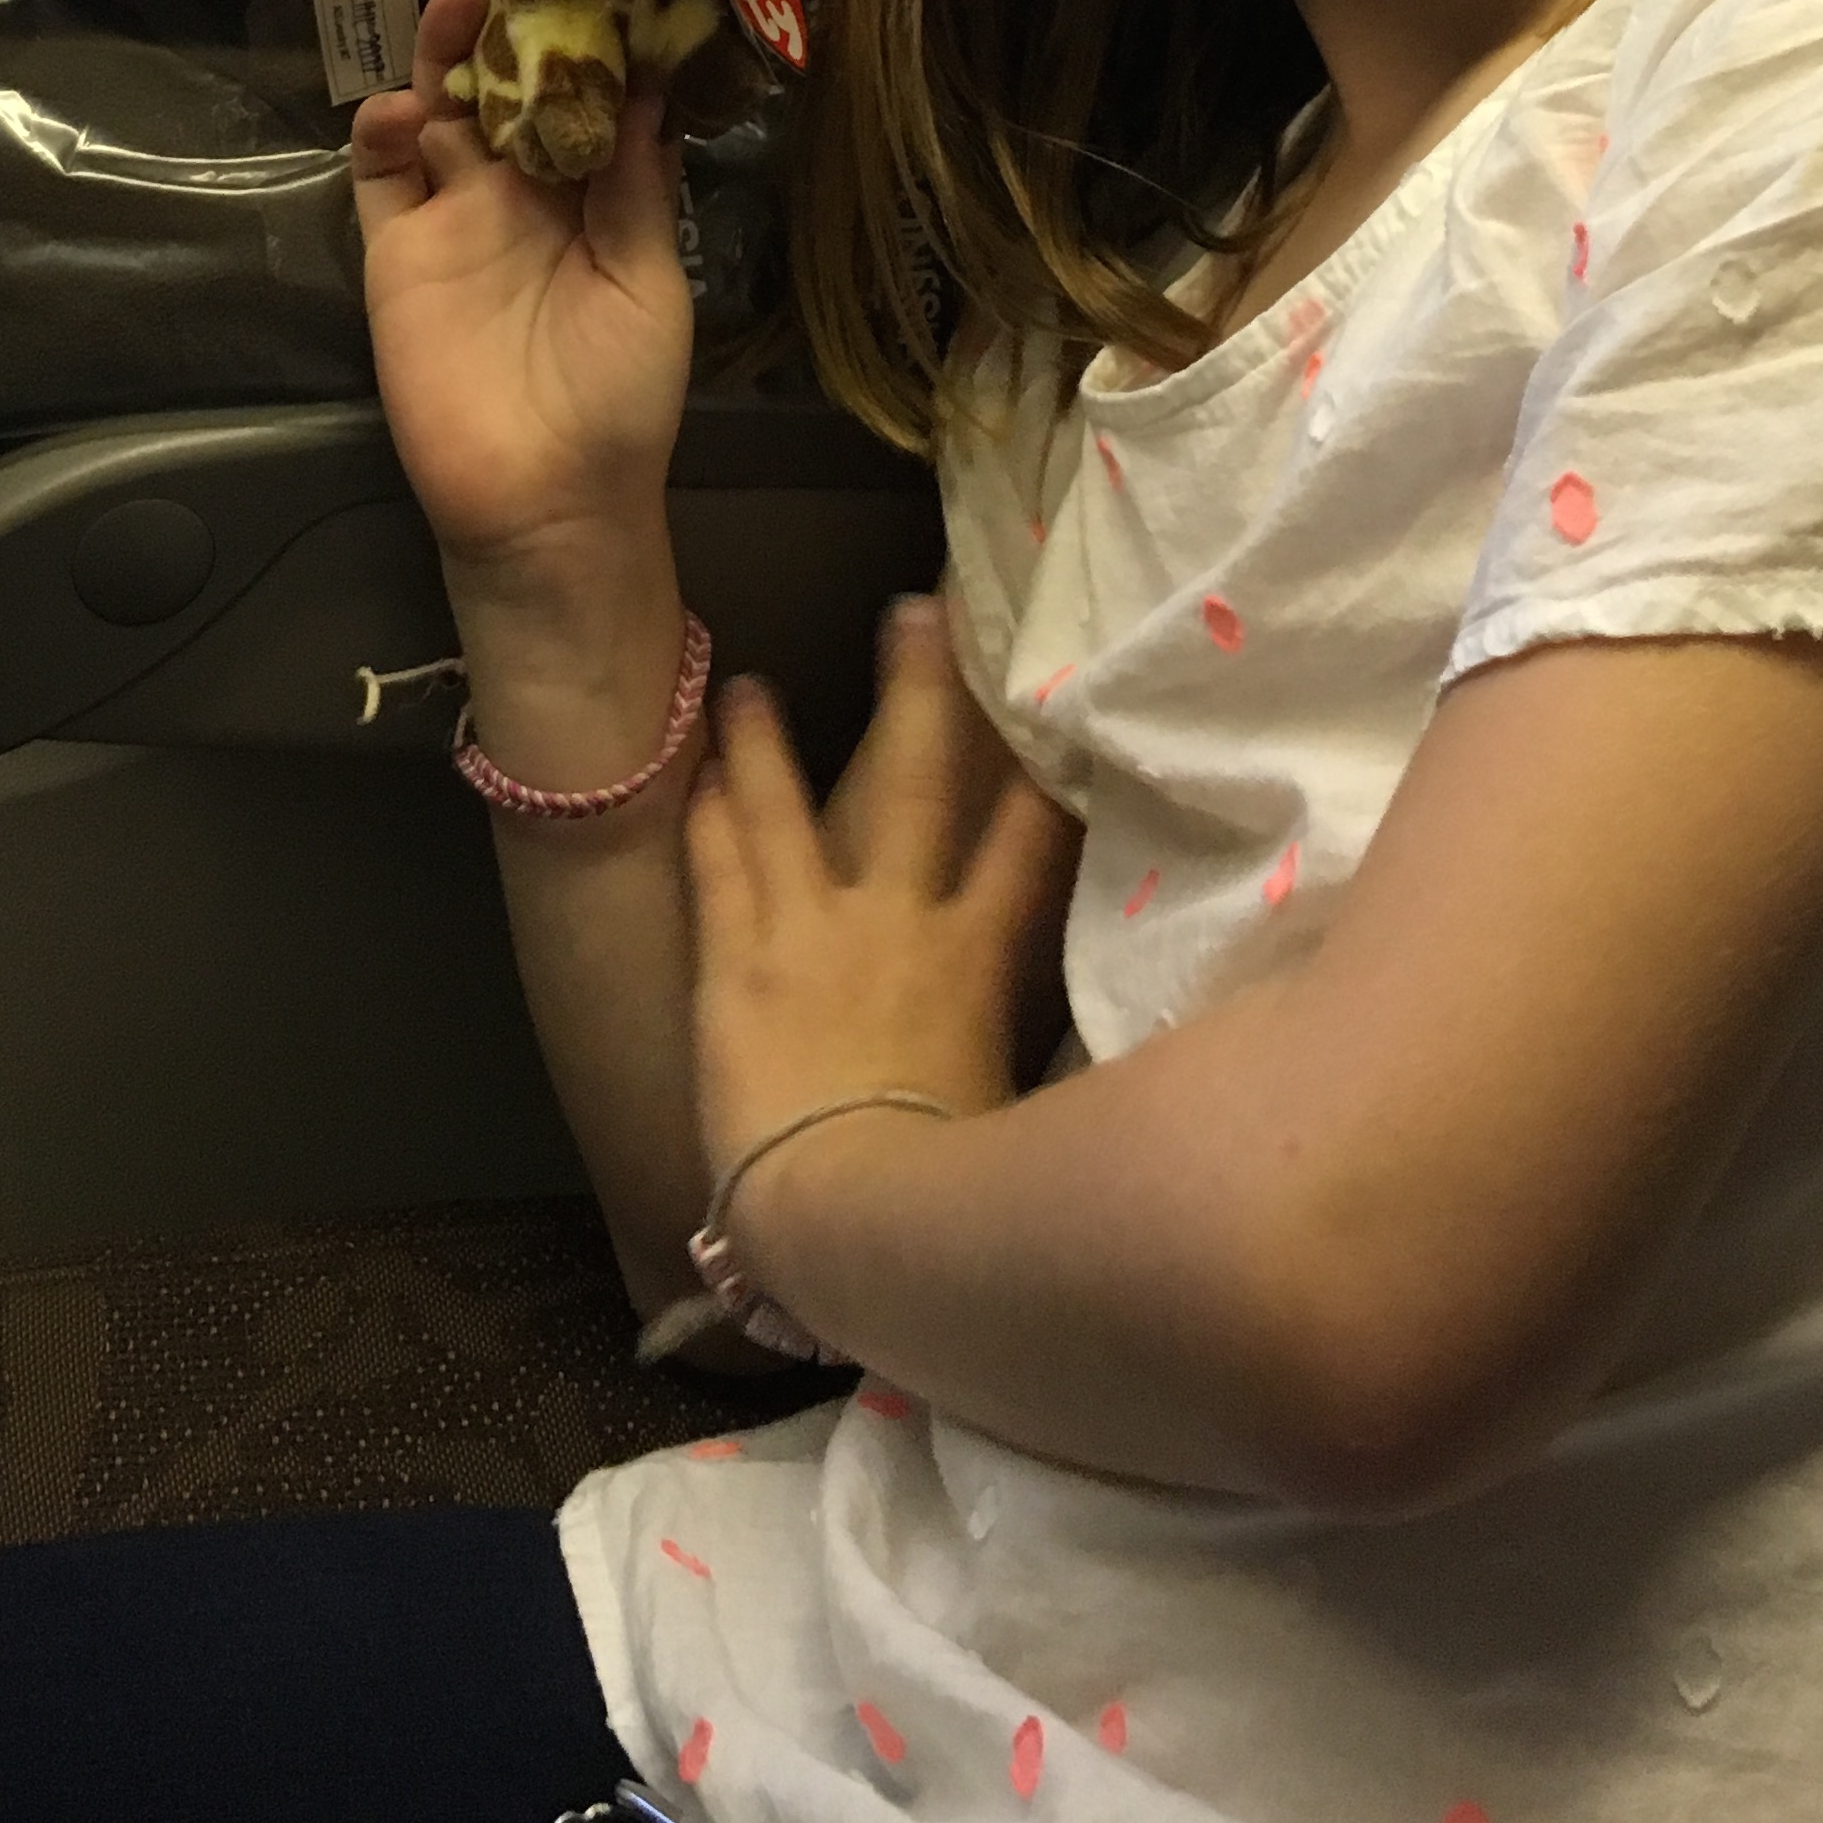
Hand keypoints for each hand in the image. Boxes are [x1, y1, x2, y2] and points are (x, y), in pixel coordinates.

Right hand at [351, 0, 693, 571]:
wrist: (547, 504)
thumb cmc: (620, 400)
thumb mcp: (652, 282)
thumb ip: (639, 185)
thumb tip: (653, 81)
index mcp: (591, 191)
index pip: (582, 87)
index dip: (580, 27)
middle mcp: (518, 190)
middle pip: (501, 81)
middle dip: (504, 16)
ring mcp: (452, 217)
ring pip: (437, 109)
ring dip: (442, 51)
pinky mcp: (396, 253)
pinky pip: (376, 176)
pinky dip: (381, 130)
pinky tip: (402, 107)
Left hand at [684, 599, 1081, 1182]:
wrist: (847, 1214)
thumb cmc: (953, 1191)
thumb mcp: (1028, 1116)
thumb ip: (1060, 1066)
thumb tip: (1128, 1070)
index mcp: (977, 960)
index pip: (1032, 844)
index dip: (1047, 768)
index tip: (1055, 698)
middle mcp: (897, 922)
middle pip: (912, 784)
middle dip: (918, 692)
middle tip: (915, 608)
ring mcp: (810, 933)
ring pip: (785, 809)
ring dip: (763, 742)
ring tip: (743, 680)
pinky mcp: (734, 963)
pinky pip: (718, 869)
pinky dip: (707, 818)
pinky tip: (694, 773)